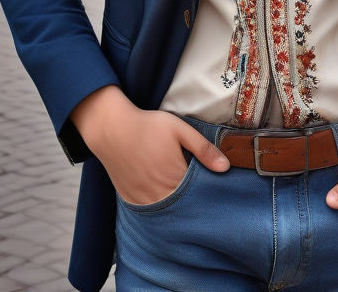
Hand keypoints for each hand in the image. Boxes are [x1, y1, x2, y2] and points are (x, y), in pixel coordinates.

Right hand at [70, 85, 229, 204]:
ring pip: (167, 212)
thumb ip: (203, 149)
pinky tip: (163, 198)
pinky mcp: (131, 200)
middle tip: (199, 193)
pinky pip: (150, 212)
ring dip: (177, 207)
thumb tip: (226, 167)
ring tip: (182, 195)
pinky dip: (158, 208)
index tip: (212, 186)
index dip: (207, 190)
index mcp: (176, 176)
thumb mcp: (179, 129)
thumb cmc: (147, 126)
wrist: (112, 129)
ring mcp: (144, 199)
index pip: (199, 194)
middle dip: (193, 201)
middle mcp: (160, 193)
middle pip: (184, 206)